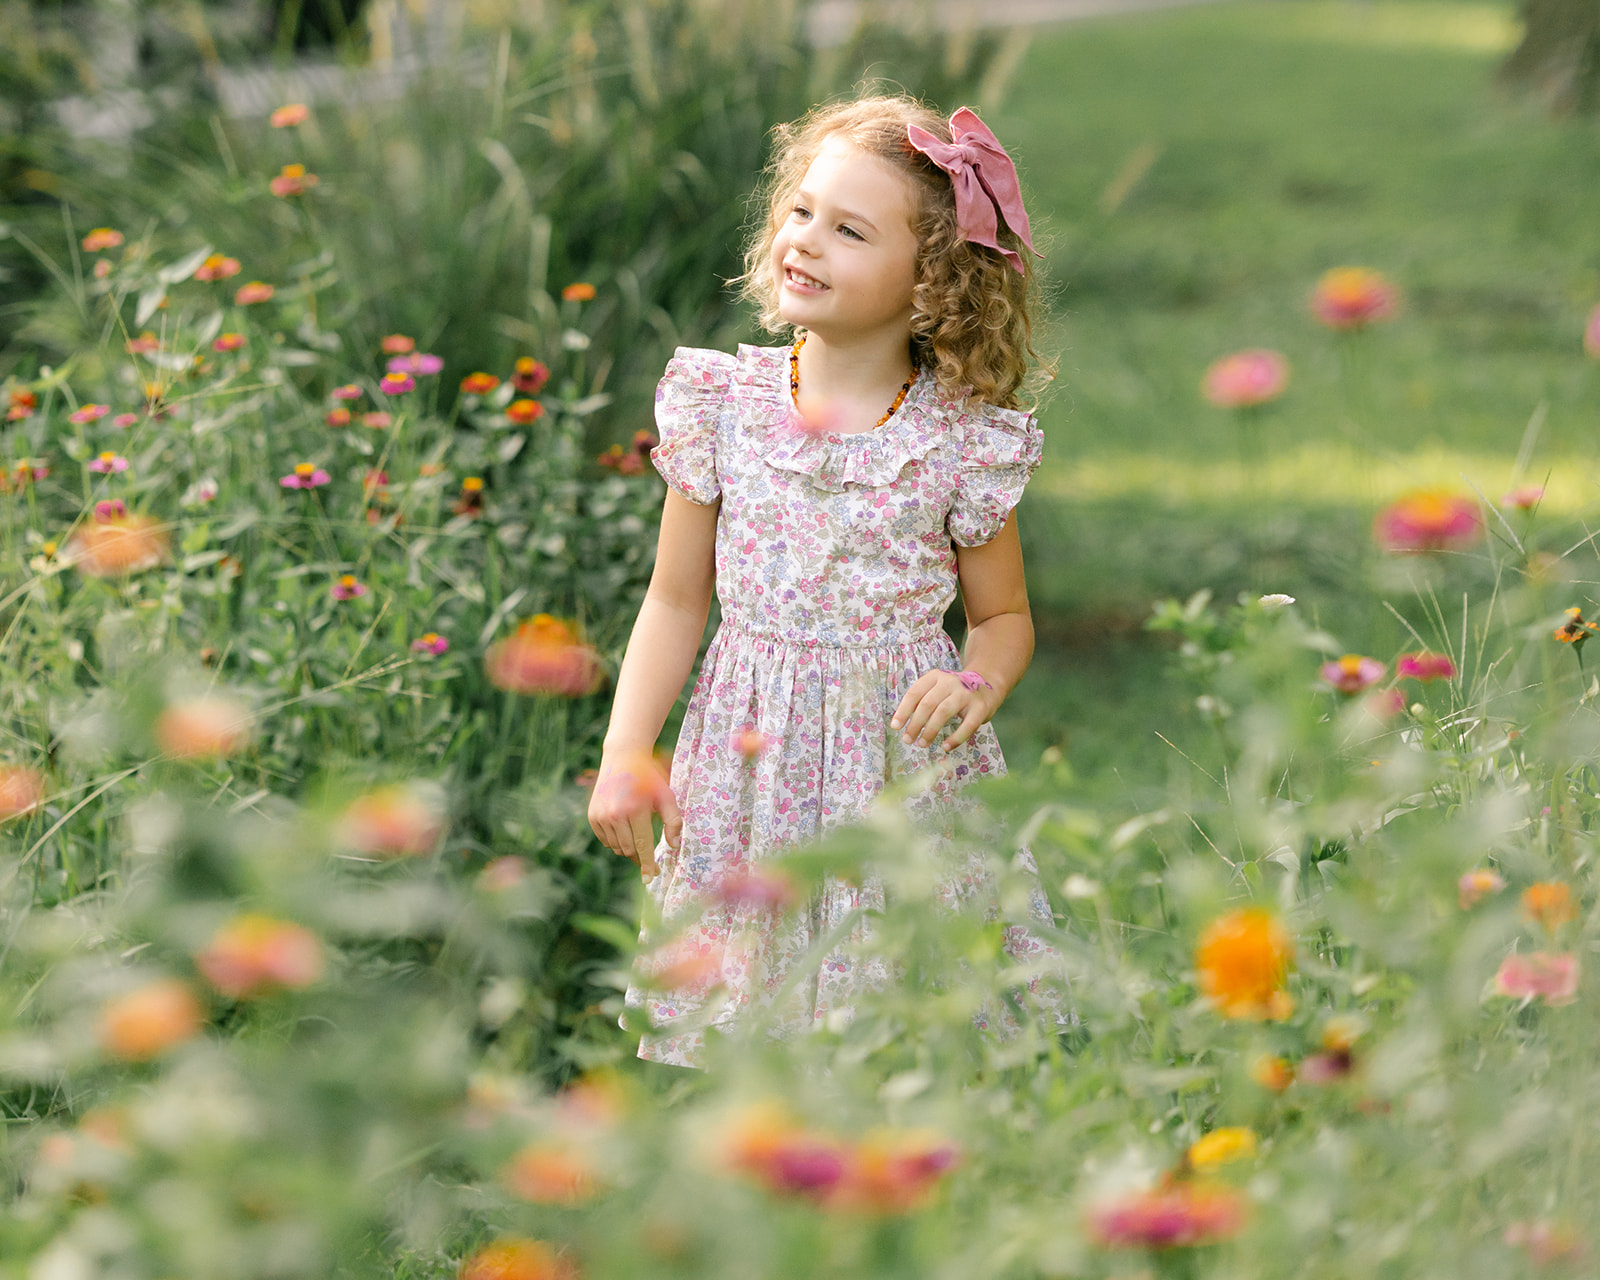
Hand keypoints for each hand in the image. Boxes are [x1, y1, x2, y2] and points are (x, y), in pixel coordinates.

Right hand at [587, 748, 679, 878]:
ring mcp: (601, 815)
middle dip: (640, 857)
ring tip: (636, 834)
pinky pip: (605, 840)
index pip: (642, 846)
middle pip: (629, 850)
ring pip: (616, 847)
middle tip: (649, 857)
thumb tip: (674, 847)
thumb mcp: (667, 796)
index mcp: (635, 809)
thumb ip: (673, 822)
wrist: (623, 757)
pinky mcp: (592, 816)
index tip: (649, 879)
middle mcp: (615, 814)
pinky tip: (623, 827)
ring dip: (628, 848)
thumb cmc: (650, 778)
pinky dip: (615, 841)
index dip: (647, 864)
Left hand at [890, 669, 997, 753]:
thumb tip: (900, 723)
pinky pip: (967, 725)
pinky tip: (945, 747)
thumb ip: (922, 701)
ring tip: (922, 744)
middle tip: (908, 740)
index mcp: (935, 677)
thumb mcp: (937, 689)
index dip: (903, 711)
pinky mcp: (980, 707)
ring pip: (943, 712)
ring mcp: (966, 694)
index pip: (915, 693)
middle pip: (927, 704)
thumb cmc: (954, 692)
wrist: (987, 685)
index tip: (895, 727)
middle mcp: (950, 682)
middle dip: (915, 724)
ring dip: (930, 731)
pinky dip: (955, 738)